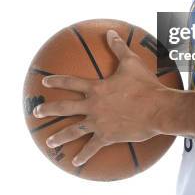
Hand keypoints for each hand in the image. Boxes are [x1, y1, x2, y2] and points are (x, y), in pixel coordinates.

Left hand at [33, 29, 167, 165]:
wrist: (157, 109)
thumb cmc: (145, 84)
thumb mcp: (132, 62)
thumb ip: (118, 48)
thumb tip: (111, 32)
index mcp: (97, 88)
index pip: (71, 82)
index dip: (57, 81)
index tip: (45, 82)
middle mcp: (93, 106)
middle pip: (65, 108)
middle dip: (49, 110)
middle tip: (37, 112)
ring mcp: (98, 123)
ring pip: (73, 130)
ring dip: (59, 136)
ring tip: (49, 142)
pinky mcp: (107, 137)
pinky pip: (92, 147)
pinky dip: (84, 155)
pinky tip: (75, 162)